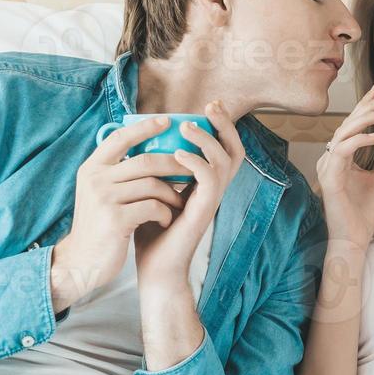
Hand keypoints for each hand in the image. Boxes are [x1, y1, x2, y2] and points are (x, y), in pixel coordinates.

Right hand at [50, 116, 186, 310]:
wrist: (82, 263)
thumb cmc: (99, 226)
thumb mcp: (100, 193)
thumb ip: (117, 172)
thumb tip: (150, 150)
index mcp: (91, 169)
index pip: (120, 138)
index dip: (144, 127)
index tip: (167, 120)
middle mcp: (95, 179)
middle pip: (145, 161)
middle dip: (174, 164)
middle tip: (192, 169)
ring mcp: (103, 199)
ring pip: (153, 185)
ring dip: (172, 194)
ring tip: (180, 203)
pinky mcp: (115, 219)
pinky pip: (153, 207)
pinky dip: (165, 213)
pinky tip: (166, 220)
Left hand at [134, 99, 244, 289]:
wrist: (156, 269)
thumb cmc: (151, 231)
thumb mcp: (152, 190)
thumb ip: (154, 167)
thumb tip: (138, 138)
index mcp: (205, 183)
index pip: (224, 147)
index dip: (221, 125)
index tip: (208, 105)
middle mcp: (214, 190)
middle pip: (235, 149)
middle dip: (225, 124)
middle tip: (211, 106)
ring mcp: (212, 200)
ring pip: (225, 160)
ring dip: (207, 140)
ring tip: (186, 129)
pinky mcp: (204, 211)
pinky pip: (209, 180)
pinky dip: (196, 162)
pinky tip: (177, 155)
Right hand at [316, 81, 373, 246]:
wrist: (354, 239)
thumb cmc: (364, 212)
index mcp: (341, 155)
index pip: (354, 123)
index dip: (367, 104)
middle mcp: (331, 156)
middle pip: (349, 122)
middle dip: (370, 105)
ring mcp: (328, 166)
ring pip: (344, 132)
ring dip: (367, 119)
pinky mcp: (329, 177)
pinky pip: (342, 151)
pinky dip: (360, 141)